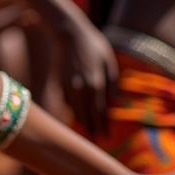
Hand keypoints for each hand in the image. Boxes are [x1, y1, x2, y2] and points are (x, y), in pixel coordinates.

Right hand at [58, 20, 117, 134]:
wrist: (68, 33)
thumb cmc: (93, 45)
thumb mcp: (109, 61)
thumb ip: (113, 84)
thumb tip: (115, 103)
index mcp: (97, 84)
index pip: (101, 113)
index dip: (104, 126)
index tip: (107, 138)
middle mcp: (81, 89)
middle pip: (87, 116)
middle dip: (92, 129)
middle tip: (97, 141)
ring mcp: (68, 87)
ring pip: (74, 112)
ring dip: (81, 122)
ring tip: (87, 131)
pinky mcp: (60, 83)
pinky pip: (67, 103)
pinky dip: (72, 111)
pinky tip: (76, 115)